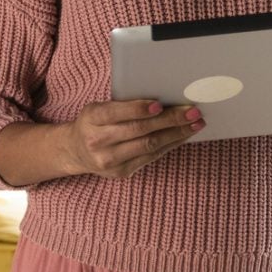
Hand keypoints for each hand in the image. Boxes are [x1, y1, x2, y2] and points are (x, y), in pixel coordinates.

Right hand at [60, 99, 203, 179]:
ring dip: (176, 134)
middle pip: (139, 130)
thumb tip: (162, 99)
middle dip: (169, 120)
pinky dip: (170, 145)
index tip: (160, 105)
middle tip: (192, 111)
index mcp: (92, 119)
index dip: (138, 109)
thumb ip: (122, 105)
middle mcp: (98, 141)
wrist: (76, 151)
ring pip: (149, 145)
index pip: (116, 113)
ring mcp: (109, 160)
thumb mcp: (99, 108)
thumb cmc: (94, 122)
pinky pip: (151, 157)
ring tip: (195, 124)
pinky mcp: (121, 172)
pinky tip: (182, 136)